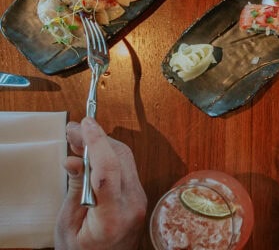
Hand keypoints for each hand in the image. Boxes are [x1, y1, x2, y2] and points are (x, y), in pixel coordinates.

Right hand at [55, 118, 146, 249]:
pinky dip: (109, 155)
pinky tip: (92, 152)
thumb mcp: (68, 226)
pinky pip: (126, 167)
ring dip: (103, 144)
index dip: (97, 143)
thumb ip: (74, 191)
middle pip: (119, 158)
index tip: (85, 124)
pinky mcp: (139, 195)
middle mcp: (132, 204)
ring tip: (78, 138)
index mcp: (112, 217)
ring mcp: (140, 199)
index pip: (109, 170)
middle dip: (96, 138)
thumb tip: (73, 158)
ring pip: (125, 159)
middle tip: (73, 129)